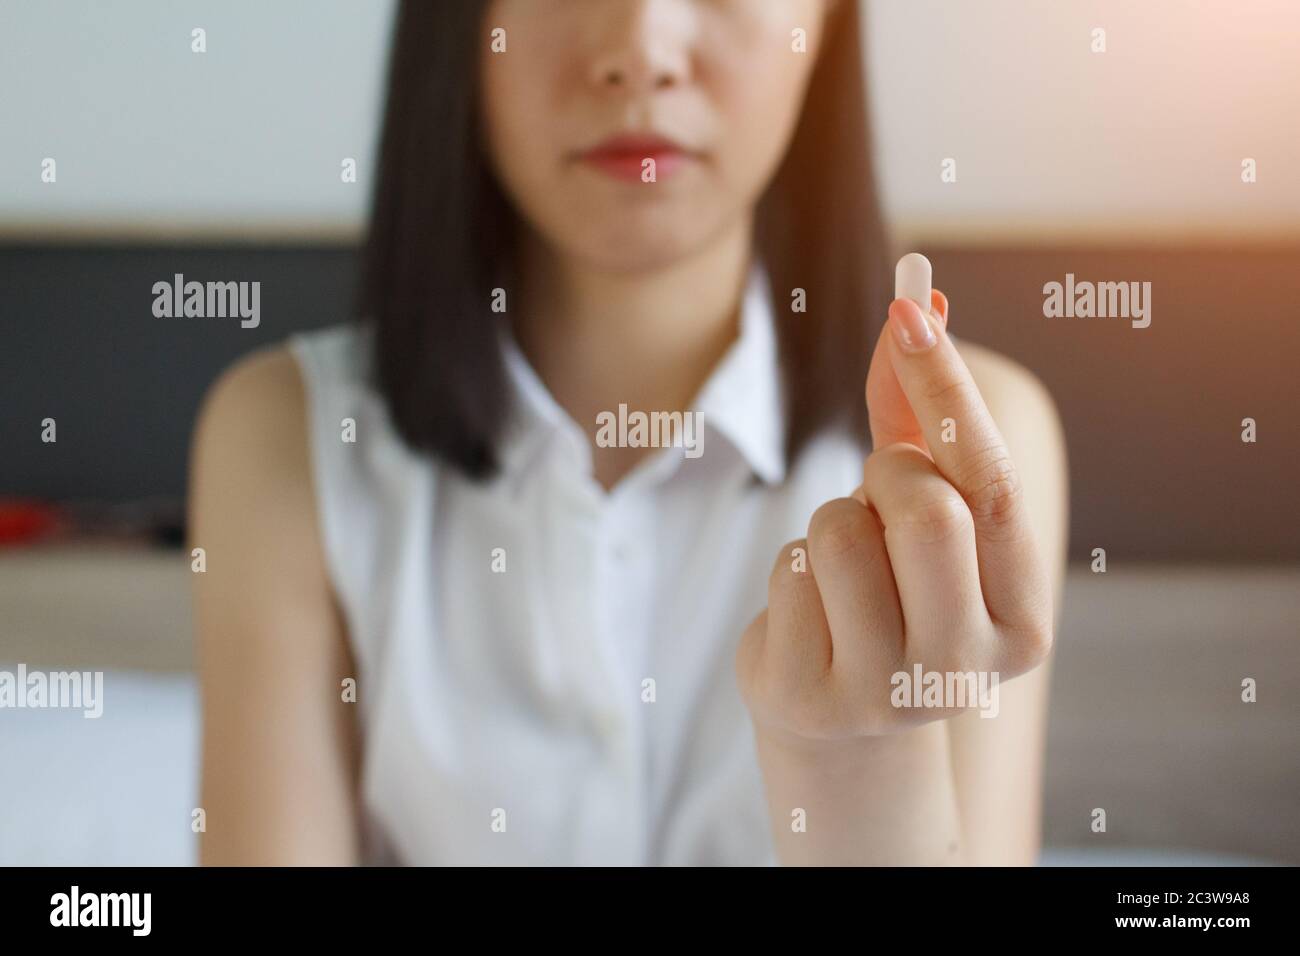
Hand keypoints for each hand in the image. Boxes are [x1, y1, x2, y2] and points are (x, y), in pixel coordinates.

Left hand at [736, 291, 1053, 745]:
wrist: (839, 711)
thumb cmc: (894, 588)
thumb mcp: (924, 507)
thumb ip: (924, 411)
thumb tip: (923, 297)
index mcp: (1021, 619)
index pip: (993, 484)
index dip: (949, 388)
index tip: (911, 310)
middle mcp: (966, 668)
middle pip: (925, 509)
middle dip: (888, 474)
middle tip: (882, 494)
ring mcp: (886, 693)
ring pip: (843, 532)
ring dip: (833, 519)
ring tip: (846, 565)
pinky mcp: (811, 697)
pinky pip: (790, 570)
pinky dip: (794, 565)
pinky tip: (812, 608)